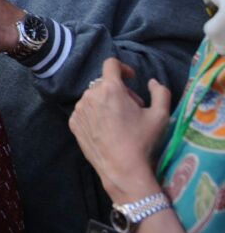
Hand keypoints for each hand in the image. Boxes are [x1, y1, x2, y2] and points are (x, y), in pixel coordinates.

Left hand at [69, 58, 170, 203]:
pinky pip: (85, 111)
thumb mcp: (160, 115)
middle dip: (120, 91)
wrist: (121, 168)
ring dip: (107, 102)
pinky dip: (95, 114)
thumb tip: (152, 81)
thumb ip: (160, 91)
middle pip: (105, 84)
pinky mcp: (73, 123)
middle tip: (133, 108)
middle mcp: (90, 95)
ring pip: (94, 97)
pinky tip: (107, 129)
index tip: (131, 78)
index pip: (111, 64)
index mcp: (110, 88)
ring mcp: (79, 109)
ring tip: (120, 121)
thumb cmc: (142, 140)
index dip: (123, 68)